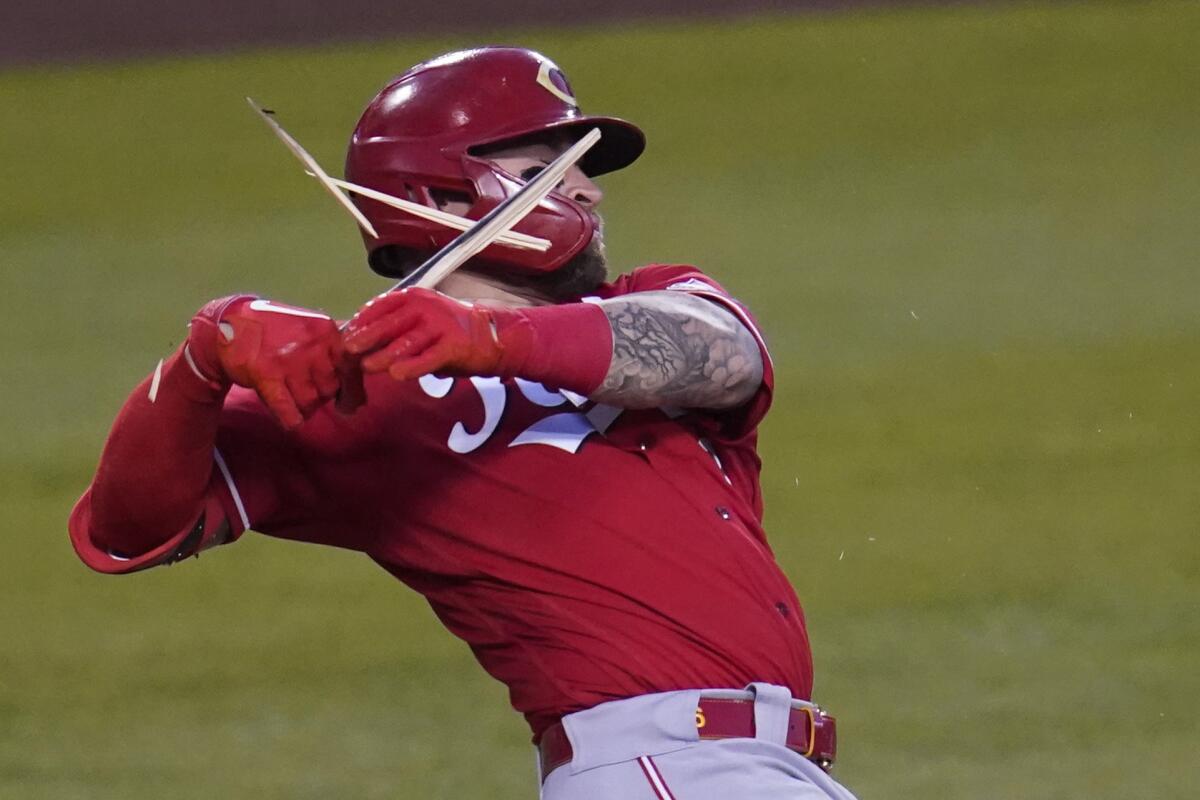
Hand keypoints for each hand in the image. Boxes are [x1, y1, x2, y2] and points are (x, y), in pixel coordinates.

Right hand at [188, 295, 348, 428]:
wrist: (229, 321)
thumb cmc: (278, 329)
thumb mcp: (311, 328)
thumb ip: (336, 352)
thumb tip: (360, 395)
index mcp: (327, 330)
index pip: (352, 369)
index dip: (352, 392)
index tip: (346, 405)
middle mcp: (312, 343)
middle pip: (330, 390)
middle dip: (320, 398)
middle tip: (304, 392)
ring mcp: (289, 358)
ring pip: (310, 403)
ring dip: (302, 408)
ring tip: (291, 398)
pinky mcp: (266, 374)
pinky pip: (289, 412)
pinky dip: (291, 420)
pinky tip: (288, 418)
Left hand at [343, 288, 507, 380]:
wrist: (491, 337)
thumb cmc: (447, 333)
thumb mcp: (420, 321)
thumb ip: (395, 328)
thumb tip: (360, 342)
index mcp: (414, 297)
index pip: (382, 305)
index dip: (362, 320)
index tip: (348, 334)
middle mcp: (427, 307)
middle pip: (391, 323)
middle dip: (368, 336)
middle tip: (349, 350)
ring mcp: (442, 325)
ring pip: (407, 342)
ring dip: (385, 355)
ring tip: (368, 366)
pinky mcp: (454, 346)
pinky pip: (429, 358)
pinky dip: (412, 367)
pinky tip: (398, 374)